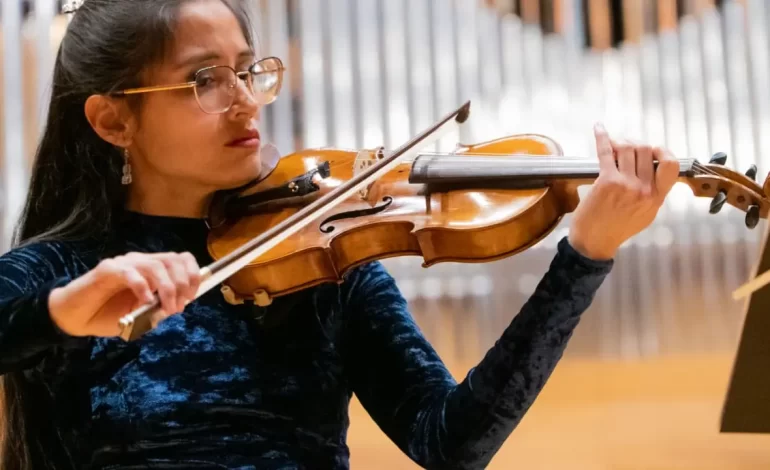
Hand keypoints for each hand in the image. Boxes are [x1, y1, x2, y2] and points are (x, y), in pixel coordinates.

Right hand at [49, 252, 201, 336]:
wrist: (75, 317)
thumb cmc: (108, 314)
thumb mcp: (141, 314)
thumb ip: (159, 308)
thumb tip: (178, 305)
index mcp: (152, 268)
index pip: (181, 258)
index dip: (192, 275)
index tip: (191, 297)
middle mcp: (140, 261)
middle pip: (172, 260)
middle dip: (182, 284)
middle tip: (178, 307)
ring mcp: (124, 263)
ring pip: (155, 265)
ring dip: (167, 288)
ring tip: (167, 308)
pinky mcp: (107, 269)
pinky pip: (130, 273)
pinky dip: (143, 287)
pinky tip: (145, 302)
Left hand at [568, 123, 678, 259]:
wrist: (594, 242)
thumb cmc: (617, 229)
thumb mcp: (646, 214)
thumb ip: (653, 193)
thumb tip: (653, 170)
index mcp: (657, 197)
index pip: (671, 165)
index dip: (663, 151)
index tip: (653, 150)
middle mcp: (644, 189)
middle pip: (646, 150)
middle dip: (636, 143)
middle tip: (626, 147)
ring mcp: (626, 184)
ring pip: (628, 147)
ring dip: (620, 141)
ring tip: (614, 145)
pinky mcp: (606, 181)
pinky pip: (605, 152)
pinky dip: (602, 137)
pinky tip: (599, 128)